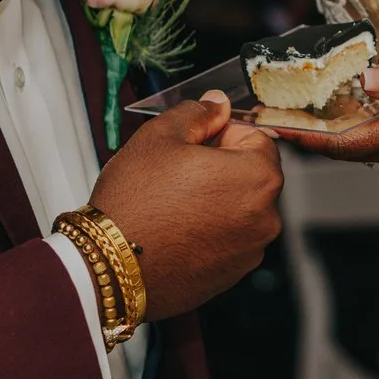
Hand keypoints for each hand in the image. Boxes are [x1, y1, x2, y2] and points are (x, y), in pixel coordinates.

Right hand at [88, 92, 281, 318]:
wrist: (113, 266)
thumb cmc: (135, 203)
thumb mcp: (160, 137)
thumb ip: (198, 112)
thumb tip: (217, 104)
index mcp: (258, 177)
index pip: (258, 138)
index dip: (224, 135)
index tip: (196, 144)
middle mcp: (266, 217)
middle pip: (250, 176)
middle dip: (220, 169)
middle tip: (177, 174)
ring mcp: (250, 251)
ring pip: (238, 210)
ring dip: (215, 201)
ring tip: (173, 205)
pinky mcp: (232, 275)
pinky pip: (227, 240)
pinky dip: (209, 232)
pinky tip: (176, 230)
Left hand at [270, 61, 378, 180]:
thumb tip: (365, 80)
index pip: (341, 141)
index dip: (301, 136)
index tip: (269, 128)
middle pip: (343, 147)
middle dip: (307, 132)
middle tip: (274, 112)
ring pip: (363, 147)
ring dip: (333, 131)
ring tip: (304, 106)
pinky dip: (360, 130)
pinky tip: (355, 109)